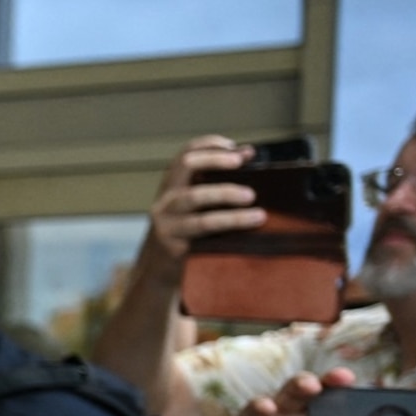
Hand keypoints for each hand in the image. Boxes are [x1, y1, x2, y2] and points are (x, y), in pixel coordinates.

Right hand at [140, 136, 265, 276]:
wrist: (159, 271)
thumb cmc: (187, 233)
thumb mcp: (194, 207)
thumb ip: (216, 182)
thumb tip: (249, 152)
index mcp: (171, 186)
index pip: (186, 154)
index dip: (209, 144)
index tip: (235, 147)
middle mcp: (165, 200)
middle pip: (187, 166)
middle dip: (216, 161)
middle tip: (241, 165)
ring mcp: (167, 222)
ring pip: (196, 199)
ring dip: (227, 195)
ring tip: (256, 202)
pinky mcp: (173, 244)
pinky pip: (203, 230)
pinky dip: (229, 224)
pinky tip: (250, 224)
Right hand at [193, 369, 354, 415]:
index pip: (341, 408)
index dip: (352, 397)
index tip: (367, 392)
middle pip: (319, 392)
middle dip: (331, 382)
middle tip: (343, 378)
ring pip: (289, 394)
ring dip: (300, 385)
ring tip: (311, 386)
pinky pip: (254, 409)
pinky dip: (260, 406)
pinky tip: (267, 408)